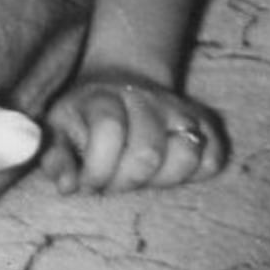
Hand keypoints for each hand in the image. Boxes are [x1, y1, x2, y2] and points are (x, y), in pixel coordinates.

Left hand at [39, 67, 226, 193]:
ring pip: (187, 153)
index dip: (97, 168)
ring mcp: (179, 110)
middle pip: (148, 151)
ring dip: (162, 179)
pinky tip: (168, 171)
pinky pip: (214, 158)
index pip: (109, 129)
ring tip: (141, 178)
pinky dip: (195, 174)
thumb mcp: (60, 131)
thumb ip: (56, 158)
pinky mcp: (206, 124)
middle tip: (113, 183)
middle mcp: (144, 98)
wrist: (119, 83)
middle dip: (126, 181)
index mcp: (103, 96)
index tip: (87, 184)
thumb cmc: (84, 119)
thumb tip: (66, 185)